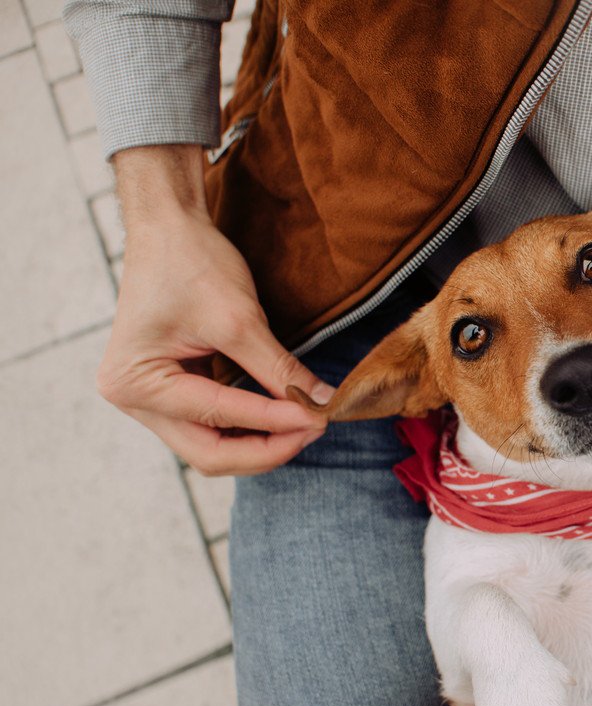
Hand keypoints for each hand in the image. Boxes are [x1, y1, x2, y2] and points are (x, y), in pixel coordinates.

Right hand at [97, 145, 332, 475]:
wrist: (168, 228)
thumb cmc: (192, 263)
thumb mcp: (240, 318)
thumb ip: (279, 368)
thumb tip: (322, 403)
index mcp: (135, 380)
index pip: (218, 417)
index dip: (275, 422)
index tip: (321, 417)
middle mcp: (131, 399)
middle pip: (208, 453)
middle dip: (267, 448)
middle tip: (316, 428)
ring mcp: (146, 400)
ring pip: (211, 447)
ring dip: (260, 444)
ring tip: (306, 424)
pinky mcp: (167, 393)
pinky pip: (211, 427)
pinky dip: (247, 428)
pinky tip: (283, 420)